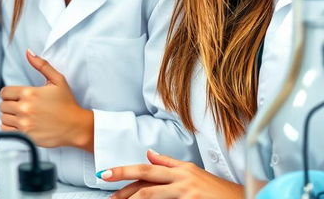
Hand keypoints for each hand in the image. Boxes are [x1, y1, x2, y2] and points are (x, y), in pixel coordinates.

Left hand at [0, 49, 93, 150]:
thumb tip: (28, 52)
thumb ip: (41, 64)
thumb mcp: (57, 79)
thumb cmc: (67, 103)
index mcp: (29, 93)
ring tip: (20, 115)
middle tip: (19, 105)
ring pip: (3, 118)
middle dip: (9, 104)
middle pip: (2, 105)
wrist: (76, 126)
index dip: (9, 93)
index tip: (16, 96)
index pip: (4, 92)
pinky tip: (19, 124)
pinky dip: (10, 128)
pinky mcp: (26, 136)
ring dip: (9, 116)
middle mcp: (25, 108)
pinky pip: (6, 131)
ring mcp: (25, 124)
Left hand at [101, 149, 243, 198]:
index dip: (124, 170)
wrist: (242, 198)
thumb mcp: (191, 171)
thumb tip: (148, 154)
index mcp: (179, 170)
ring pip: (153, 198)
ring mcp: (187, 195)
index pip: (145, 170)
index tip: (106, 173)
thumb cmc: (217, 189)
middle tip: (107, 194)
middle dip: (123, 188)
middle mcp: (181, 181)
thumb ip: (168, 163)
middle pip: (146, 183)